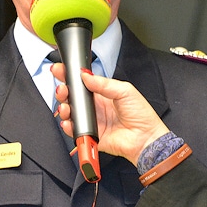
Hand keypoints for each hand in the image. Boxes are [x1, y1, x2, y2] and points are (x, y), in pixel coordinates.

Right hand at [51, 64, 169, 165]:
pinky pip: (75, 130)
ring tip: (66, 107)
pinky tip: (69, 122)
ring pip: (71, 113)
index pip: (82, 82)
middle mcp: (95, 106)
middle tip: (62, 89)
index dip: (70, 76)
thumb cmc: (141, 114)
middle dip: (63, 91)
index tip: (60, 70)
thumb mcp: (125, 91)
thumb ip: (104, 83)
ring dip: (64, 108)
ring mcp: (92, 120)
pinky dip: (69, 126)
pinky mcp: (91, 135)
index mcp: (103, 93)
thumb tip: (86, 76)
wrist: (146, 137)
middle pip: (73, 97)